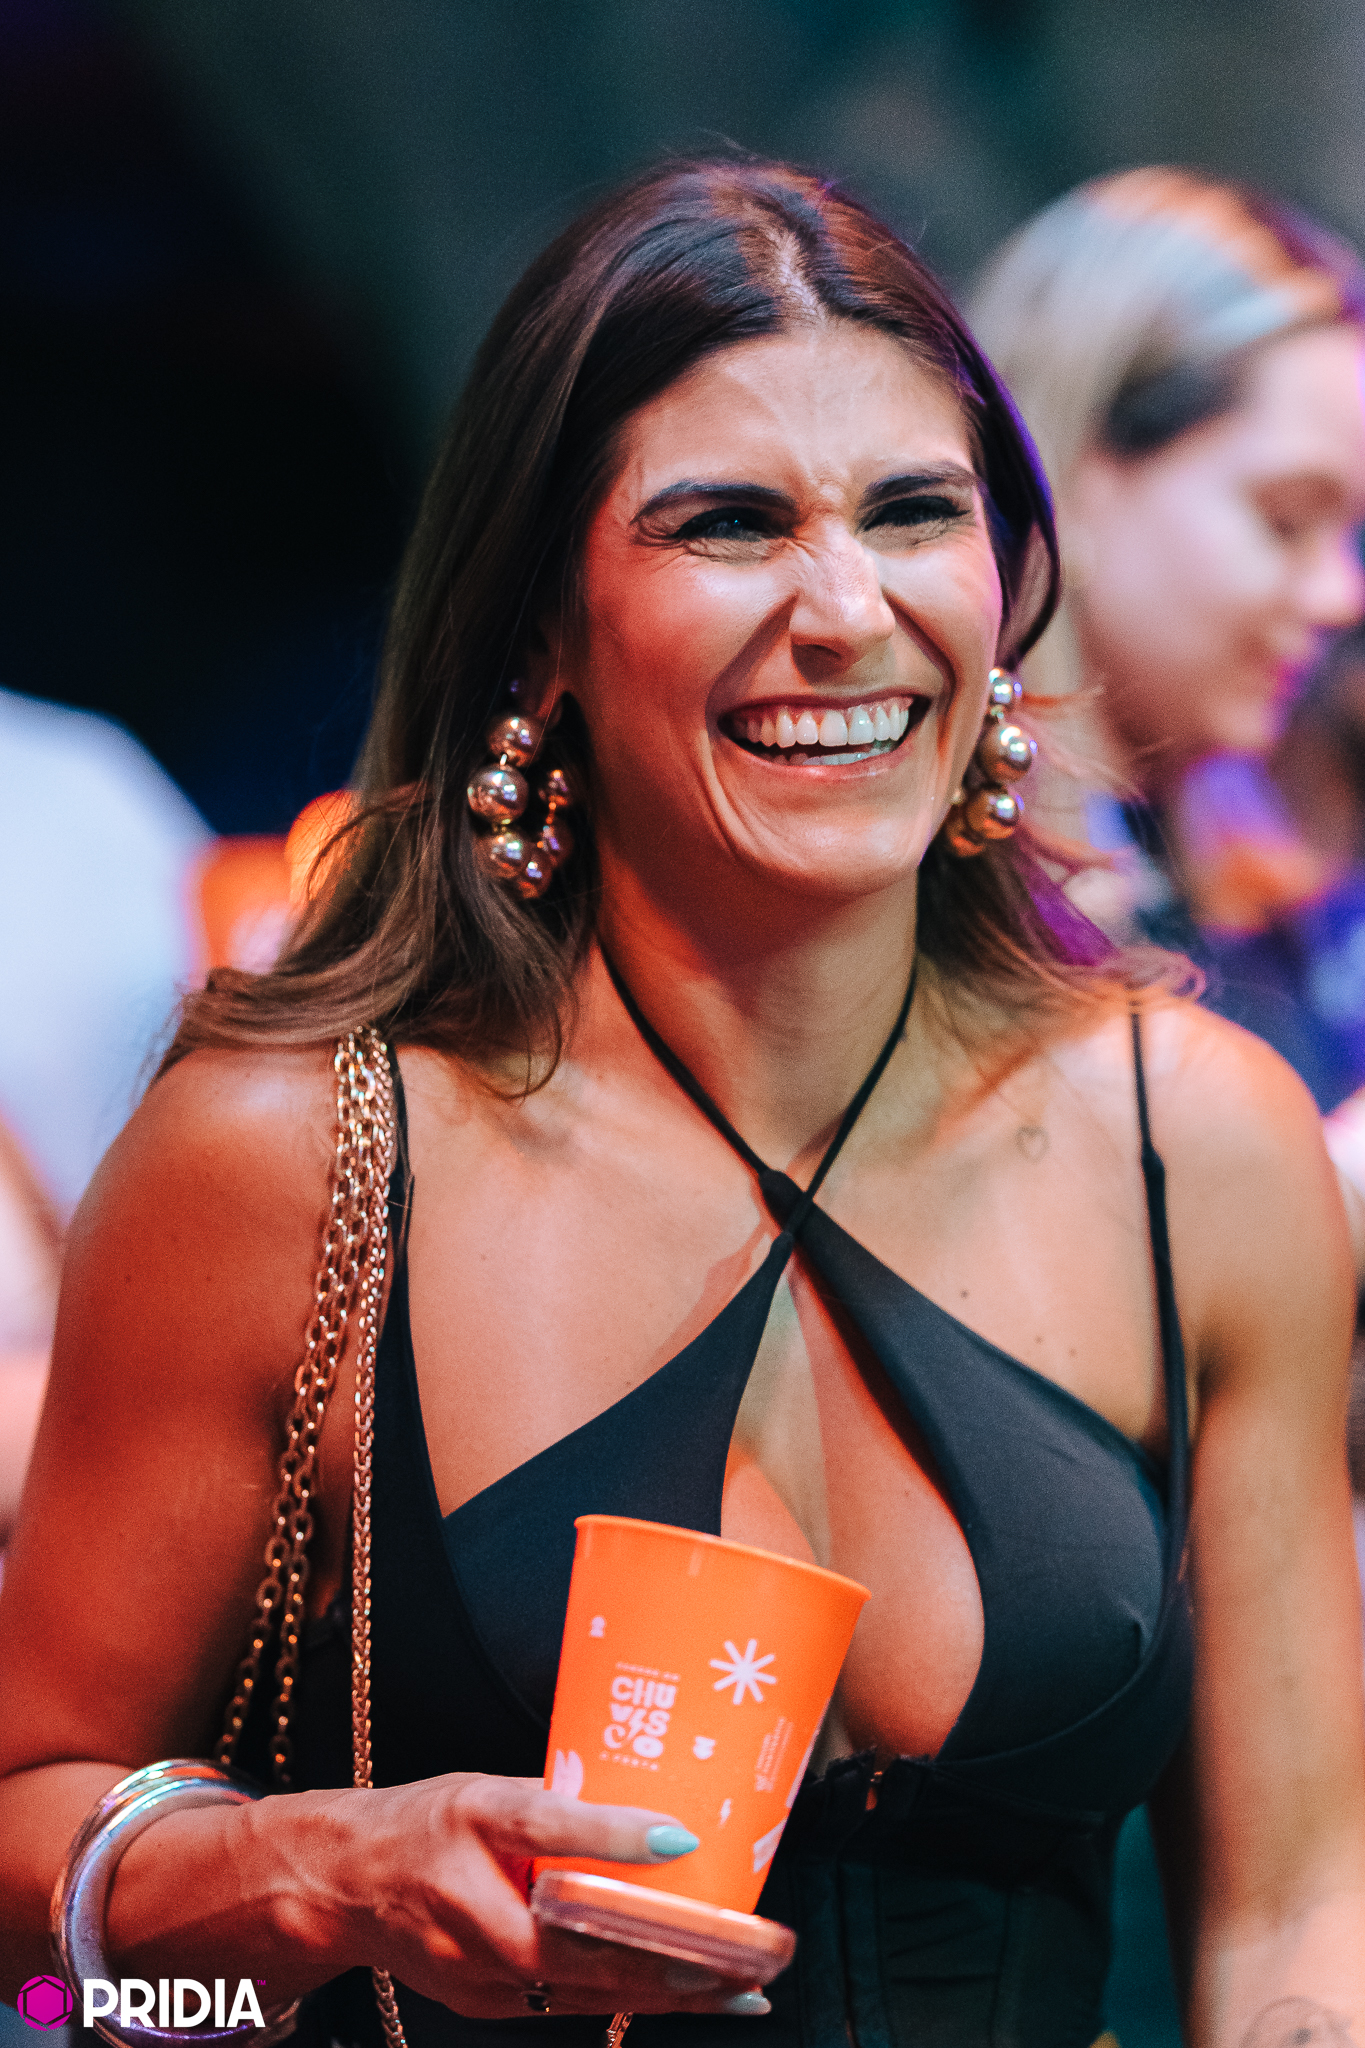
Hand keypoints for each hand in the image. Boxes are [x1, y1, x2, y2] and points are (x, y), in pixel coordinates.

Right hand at [314, 1773, 770, 2019]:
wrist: (344, 1886)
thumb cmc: (421, 1826)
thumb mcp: (485, 1793)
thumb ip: (559, 1805)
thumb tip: (648, 1819)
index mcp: (475, 1841)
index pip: (552, 1838)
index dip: (616, 1838)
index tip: (682, 1838)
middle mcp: (478, 1925)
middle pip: (587, 1949)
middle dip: (673, 1959)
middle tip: (747, 1955)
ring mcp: (483, 1979)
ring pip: (587, 1990)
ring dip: (667, 1992)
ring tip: (740, 1985)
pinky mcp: (489, 2004)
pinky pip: (570, 2002)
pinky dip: (627, 1995)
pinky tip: (681, 1993)